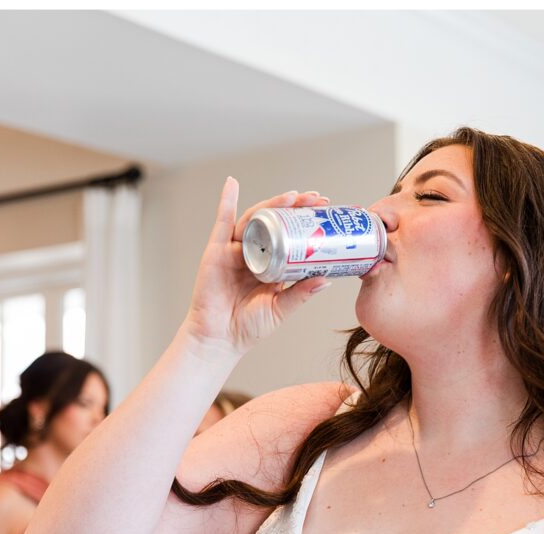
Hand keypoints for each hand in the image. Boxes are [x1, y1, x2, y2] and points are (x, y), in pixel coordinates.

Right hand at [183, 178, 331, 354]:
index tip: (324, 210)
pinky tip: (232, 184)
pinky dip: (226, 201)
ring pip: (255, 220)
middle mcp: (254, 253)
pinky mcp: (217, 251)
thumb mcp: (280, 308)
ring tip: (292, 196)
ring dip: (273, 204)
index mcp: (271, 265)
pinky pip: (222, 222)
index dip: (306, 221)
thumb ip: (300, 293)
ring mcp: (235, 250)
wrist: (219, 339)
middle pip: (275, 222)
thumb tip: (326, 278)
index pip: (290, 236)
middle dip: (294, 208)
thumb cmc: (248, 326)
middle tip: (315, 199)